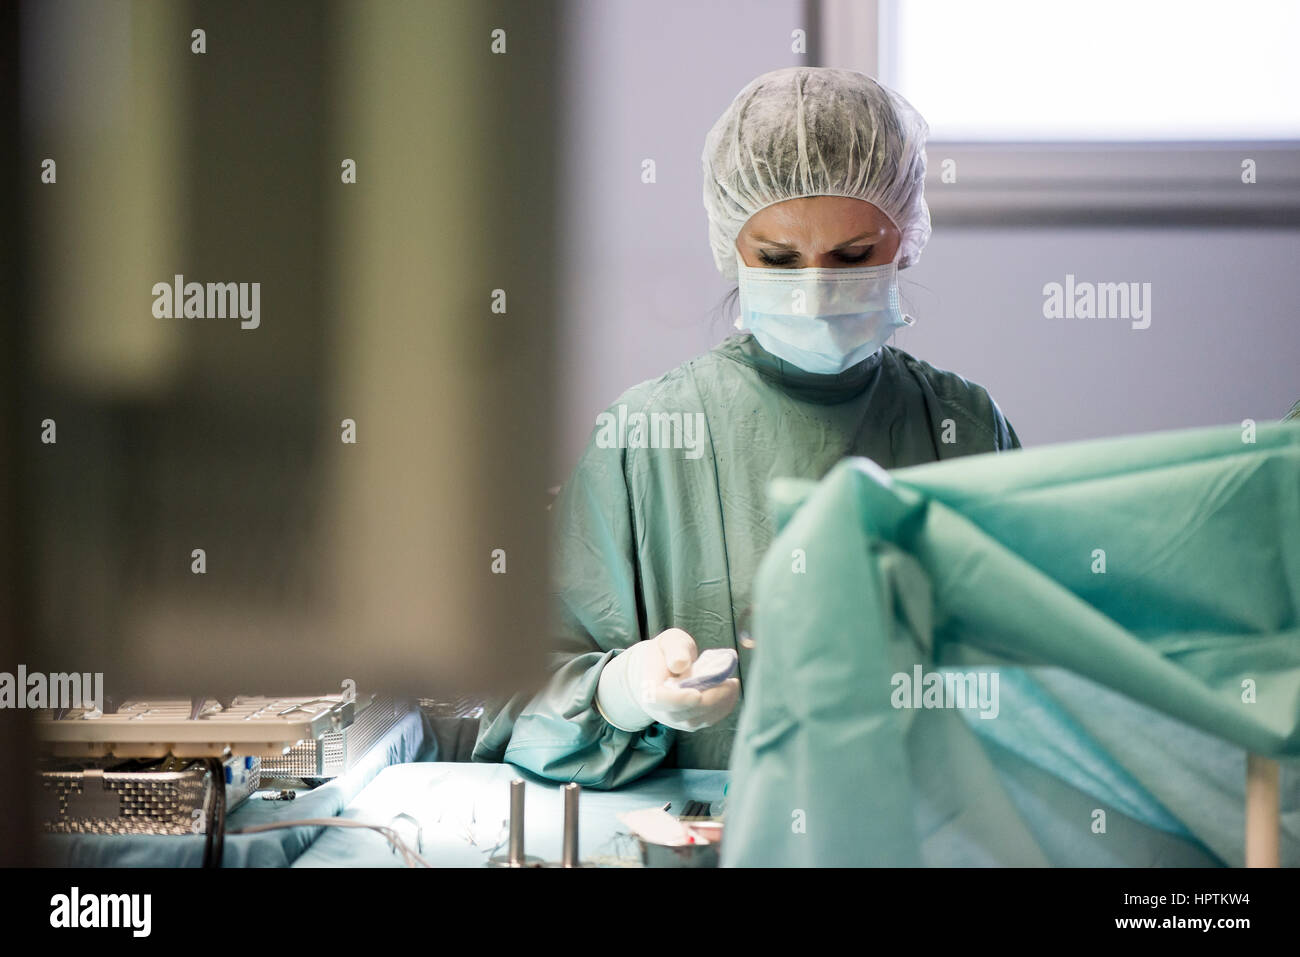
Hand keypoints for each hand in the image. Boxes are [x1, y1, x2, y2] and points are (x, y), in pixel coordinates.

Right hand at [596, 628, 739, 732]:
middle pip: (682, 714)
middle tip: (729, 682)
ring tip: (732, 684)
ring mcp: (675, 719)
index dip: (677, 700)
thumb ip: (675, 649)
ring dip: (719, 704)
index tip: (697, 694)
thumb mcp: (670, 641)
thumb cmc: (667, 652)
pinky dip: (722, 708)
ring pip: (696, 721)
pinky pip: (706, 720)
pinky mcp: (690, 721)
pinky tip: (731, 691)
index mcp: (649, 687)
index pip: (658, 700)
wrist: (662, 669)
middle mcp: (660, 709)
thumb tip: (680, 664)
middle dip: (708, 700)